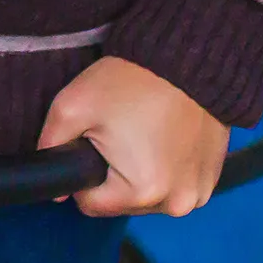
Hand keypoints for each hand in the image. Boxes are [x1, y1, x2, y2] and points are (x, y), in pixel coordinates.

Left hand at [36, 57, 229, 216]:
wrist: (186, 59)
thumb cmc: (130, 81)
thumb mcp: (72, 107)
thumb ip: (51, 147)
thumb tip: (54, 190)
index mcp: (141, 191)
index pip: (90, 203)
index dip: (82, 174)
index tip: (93, 144)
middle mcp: (176, 203)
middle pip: (121, 203)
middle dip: (113, 173)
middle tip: (119, 133)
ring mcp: (198, 193)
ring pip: (149, 197)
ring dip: (141, 173)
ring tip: (143, 132)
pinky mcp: (212, 180)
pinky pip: (175, 186)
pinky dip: (166, 168)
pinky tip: (164, 137)